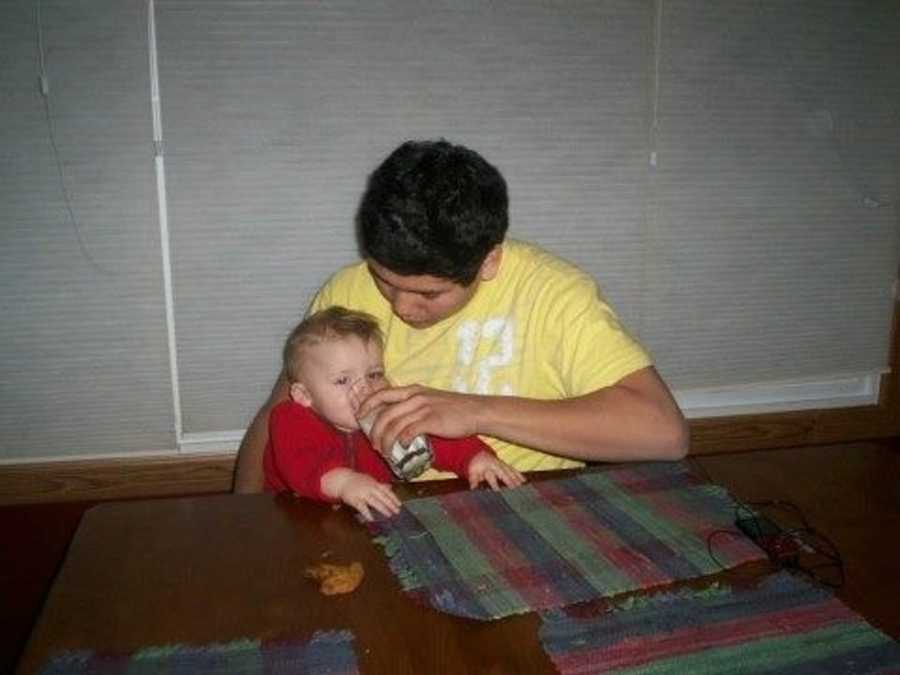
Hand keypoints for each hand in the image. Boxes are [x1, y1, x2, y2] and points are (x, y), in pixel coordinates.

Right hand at [321, 469, 400, 520]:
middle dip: (391, 504)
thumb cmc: (357, 481)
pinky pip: (362, 507)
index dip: (394, 498)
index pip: (387, 491)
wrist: (343, 480)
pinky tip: (372, 519)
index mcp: (374, 484)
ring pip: (374, 502)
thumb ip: (380, 485)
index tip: (399, 505)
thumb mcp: (370, 480)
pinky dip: (367, 513)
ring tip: (388, 515)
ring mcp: (363, 494)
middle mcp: (370, 488)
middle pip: (383, 497)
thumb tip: (390, 487)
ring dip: (382, 509)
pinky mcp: (355, 499)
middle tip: (397, 512)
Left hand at [356, 384, 480, 456]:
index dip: (367, 404)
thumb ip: (413, 406)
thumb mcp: (430, 400)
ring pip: (394, 426)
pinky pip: (409, 431)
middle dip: (375, 431)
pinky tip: (402, 447)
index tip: (359, 416)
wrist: (476, 410)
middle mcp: (415, 396)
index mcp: (412, 390)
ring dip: (386, 441)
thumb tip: (397, 421)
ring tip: (385, 452)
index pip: (382, 394)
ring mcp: (423, 408)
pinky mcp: (431, 420)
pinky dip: (401, 441)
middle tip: (374, 444)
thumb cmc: (454, 408)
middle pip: (385, 414)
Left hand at [467, 451, 525, 490]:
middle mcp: (496, 466)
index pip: (492, 477)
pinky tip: (524, 481)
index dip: (495, 485)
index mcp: (487, 468)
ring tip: (522, 487)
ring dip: (517, 479)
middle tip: (516, 490)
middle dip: (510, 482)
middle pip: (504, 474)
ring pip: (511, 472)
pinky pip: (514, 470)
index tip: (499, 492)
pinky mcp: (506, 465)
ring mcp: (502, 464)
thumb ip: (474, 481)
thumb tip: (473, 488)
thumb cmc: (475, 466)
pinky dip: (519, 475)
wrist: (478, 454)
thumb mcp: (472, 473)